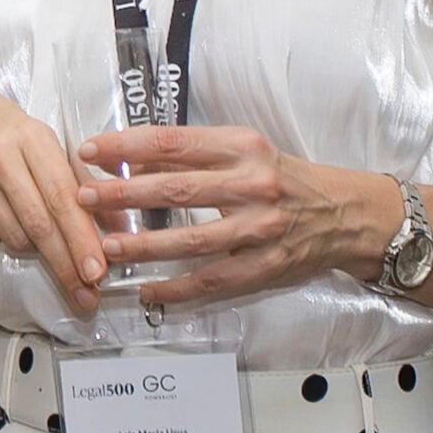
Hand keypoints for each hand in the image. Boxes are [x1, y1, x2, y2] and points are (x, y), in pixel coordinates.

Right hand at [0, 83, 108, 309]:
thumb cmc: (4, 128)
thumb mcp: (43, 140)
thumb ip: (77, 180)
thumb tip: (114, 227)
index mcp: (30, 137)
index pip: (62, 196)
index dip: (81, 238)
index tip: (97, 271)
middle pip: (38, 224)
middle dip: (65, 263)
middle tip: (84, 292)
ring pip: (12, 235)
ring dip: (32, 247)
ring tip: (35, 233)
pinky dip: (1, 237)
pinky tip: (1, 217)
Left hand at [75, 124, 393, 307]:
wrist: (347, 214)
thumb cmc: (284, 178)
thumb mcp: (244, 151)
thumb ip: (193, 155)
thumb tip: (131, 161)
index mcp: (243, 147)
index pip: (174, 142)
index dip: (127, 145)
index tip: (89, 150)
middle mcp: (253, 184)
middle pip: (177, 189)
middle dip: (124, 194)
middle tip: (84, 196)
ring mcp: (261, 229)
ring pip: (192, 241)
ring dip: (143, 246)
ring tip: (106, 247)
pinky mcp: (266, 267)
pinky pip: (213, 281)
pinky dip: (176, 290)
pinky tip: (146, 291)